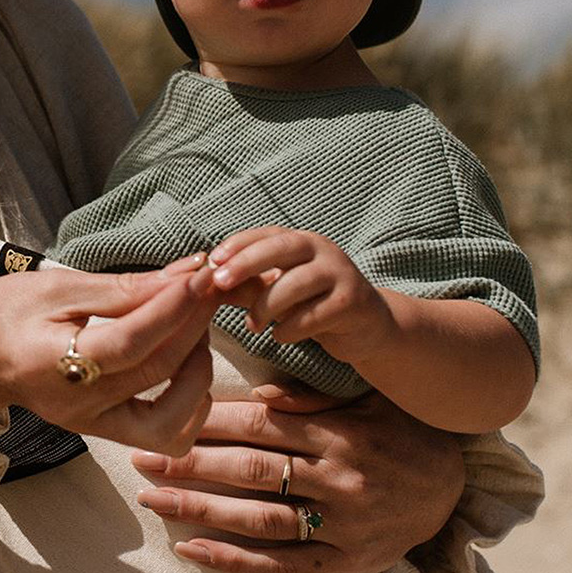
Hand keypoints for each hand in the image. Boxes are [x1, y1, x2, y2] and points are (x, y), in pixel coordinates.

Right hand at [0, 264, 217, 455]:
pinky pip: (165, 435)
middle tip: (211, 286)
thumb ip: (121, 289)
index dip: (172, 308)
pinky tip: (188, 365)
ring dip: (200, 372)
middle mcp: (78, 406)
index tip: (202, 277)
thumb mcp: (57, 287)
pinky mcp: (107, 431)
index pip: (129, 341)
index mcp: (53, 364)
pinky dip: (192, 403)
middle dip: (195, 325)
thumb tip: (181, 277)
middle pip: (157, 372)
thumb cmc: (8, 312)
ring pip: (172, 420)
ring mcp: (94, 425)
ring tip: (195, 330)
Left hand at [130, 380, 465, 572]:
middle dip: (190, 461)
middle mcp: (340, 480)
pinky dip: (232, 561)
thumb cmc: (403, 432)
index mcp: (343, 433)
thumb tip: (261, 395)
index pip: (262, 426)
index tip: (168, 415)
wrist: (457, 491)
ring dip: (198, 508)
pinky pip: (280, 566)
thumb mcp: (371, 399)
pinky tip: (189, 550)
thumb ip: (317, 397)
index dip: (209, 421)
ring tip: (149, 497)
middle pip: (250, 470)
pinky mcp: (344, 564)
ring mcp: (341, 527)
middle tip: (139, 454)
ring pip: (257, 518)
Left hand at [201, 227, 391, 359]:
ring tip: (252, 325)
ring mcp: (341, 275)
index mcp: (302, 242)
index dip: (238, 244)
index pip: (266, 235)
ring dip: (267, 305)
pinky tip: (280, 337)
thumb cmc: (313, 304)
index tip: (211, 261)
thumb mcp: (280, 290)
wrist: (366, 325)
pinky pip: (315, 315)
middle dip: (247, 263)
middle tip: (220, 282)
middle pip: (282, 248)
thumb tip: (205, 284)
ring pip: (297, 283)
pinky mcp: (352, 303)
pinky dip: (291, 328)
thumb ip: (248, 285)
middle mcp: (323, 251)